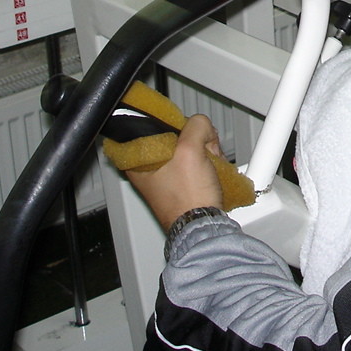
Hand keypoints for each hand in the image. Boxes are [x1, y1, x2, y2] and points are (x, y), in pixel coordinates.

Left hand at [126, 113, 225, 230]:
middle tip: (201, 153)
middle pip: (175, 135)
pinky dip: (206, 162)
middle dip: (196, 140)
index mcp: (138, 160)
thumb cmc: (187, 200)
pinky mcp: (181, 183)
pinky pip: (195, 161)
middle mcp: (148, 168)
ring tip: (209, 165)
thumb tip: (201, 125)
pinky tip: (212, 169)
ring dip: (204, 151)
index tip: (186, 131)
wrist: (203, 225)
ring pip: (188, 147)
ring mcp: (165, 177)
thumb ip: (195, 127)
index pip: (154, 125)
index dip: (175, 125)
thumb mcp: (189, 151)